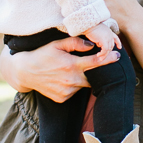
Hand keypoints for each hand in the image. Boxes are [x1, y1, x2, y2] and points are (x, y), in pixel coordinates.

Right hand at [0, 36, 119, 102]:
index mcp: (71, 65)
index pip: (96, 62)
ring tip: (68, 71)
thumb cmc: (42, 54)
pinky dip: (73, 85)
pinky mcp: (62, 98)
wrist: (25, 72)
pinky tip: (62, 79)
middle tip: (90, 65)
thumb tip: (91, 45)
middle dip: (95, 72)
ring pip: (83, 85)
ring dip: (81, 78)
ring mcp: (67, 91)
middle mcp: (71, 80)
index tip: (118, 56)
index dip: (108, 59)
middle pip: (93, 77)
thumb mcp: (57, 44)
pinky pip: (74, 91)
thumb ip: (75, 43)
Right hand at [84, 22, 120, 59]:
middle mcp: (110, 34)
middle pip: (111, 46)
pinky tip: (98, 55)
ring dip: (104, 55)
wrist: (88, 23)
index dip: (118, 43)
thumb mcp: (97, 31)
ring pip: (108, 49)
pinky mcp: (104, 40)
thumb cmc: (90, 26)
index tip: (120, 47)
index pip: (115, 37)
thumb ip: (100, 37)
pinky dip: (102, 54)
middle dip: (108, 53)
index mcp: (109, 31)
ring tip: (100, 58)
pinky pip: (105, 50)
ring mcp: (108, 37)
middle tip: (103, 58)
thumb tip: (99, 43)